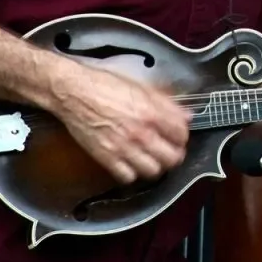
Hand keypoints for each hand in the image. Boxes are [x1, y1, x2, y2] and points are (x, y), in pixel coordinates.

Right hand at [52, 64, 191, 184]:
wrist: (74, 93)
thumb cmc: (106, 85)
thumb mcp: (143, 87)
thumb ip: (167, 104)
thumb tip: (187, 116)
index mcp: (153, 113)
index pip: (182, 135)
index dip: (183, 136)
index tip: (179, 136)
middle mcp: (141, 133)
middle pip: (171, 158)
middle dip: (175, 155)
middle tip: (171, 151)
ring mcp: (124, 148)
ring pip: (152, 171)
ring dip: (156, 167)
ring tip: (153, 160)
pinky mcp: (106, 157)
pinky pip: (127, 177)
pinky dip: (132, 174)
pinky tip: (132, 165)